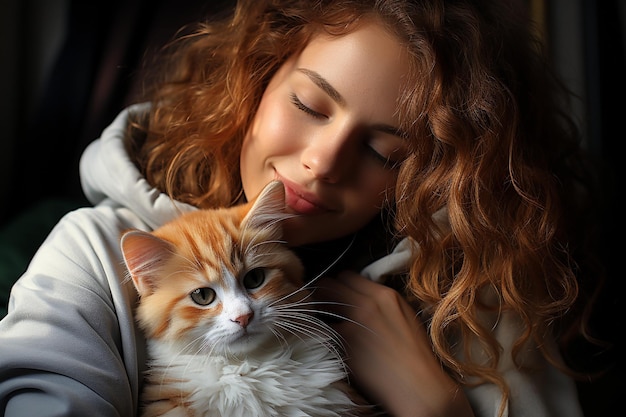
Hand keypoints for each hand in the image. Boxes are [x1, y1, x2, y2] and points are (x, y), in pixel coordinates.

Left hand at [314, 271, 473, 416]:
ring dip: (320, 310)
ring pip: (321, 304)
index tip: (337, 292)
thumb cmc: (415, 353)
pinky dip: (324, 332)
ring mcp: (352, 323)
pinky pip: (324, 330)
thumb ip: (381, 300)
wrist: (417, 386)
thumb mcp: (404, 314)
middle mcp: (365, 304)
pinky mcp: (343, 343)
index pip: (346, 275)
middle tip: (323, 303)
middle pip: (329, 285)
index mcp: (383, 295)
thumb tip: (361, 294)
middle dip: (324, 293)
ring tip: (325, 320)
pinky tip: (331, 340)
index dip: (339, 283)